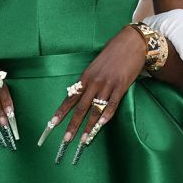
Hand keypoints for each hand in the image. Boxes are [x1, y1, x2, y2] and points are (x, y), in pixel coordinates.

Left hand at [39, 27, 145, 160]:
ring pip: (95, 109)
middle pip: (80, 108)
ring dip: (89, 126)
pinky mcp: (121, 86)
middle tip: (66, 139)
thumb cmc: (112, 54)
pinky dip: (107, 115)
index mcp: (85, 77)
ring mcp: (108, 85)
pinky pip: (112, 104)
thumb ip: (88, 81)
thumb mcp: (95, 66)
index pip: (70, 98)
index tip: (52, 124)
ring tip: (83, 140)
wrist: (131, 43)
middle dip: (72, 125)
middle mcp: (94, 82)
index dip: (61, 112)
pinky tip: (101, 125)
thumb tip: (79, 95)